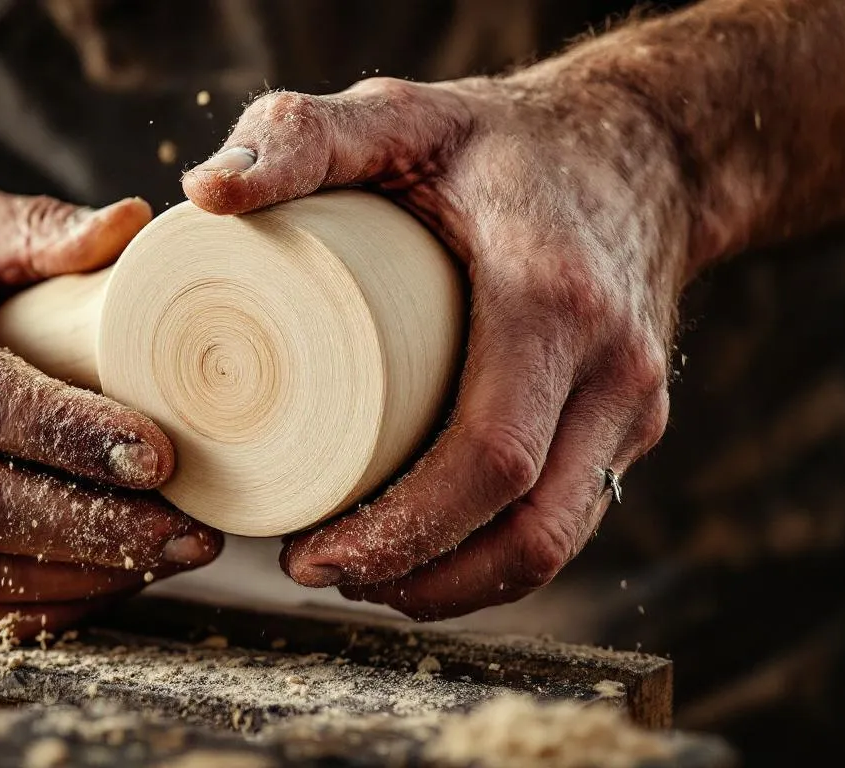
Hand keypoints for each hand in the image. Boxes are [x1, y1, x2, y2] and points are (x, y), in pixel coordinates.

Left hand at [183, 74, 690, 619]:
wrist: (641, 146)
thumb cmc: (498, 141)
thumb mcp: (399, 114)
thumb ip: (302, 137)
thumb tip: (203, 195)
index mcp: (552, 300)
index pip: (487, 457)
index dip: (399, 532)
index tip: (306, 552)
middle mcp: (611, 368)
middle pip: (527, 530)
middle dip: (416, 577)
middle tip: (313, 570)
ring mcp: (633, 405)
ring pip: (554, 544)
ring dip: (454, 585)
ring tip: (358, 574)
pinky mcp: (632, 424)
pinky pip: (569, 520)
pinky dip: (491, 558)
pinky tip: (421, 555)